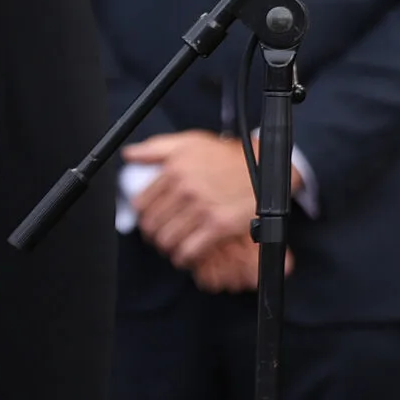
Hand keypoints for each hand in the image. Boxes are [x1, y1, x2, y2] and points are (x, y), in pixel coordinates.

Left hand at [126, 131, 278, 269]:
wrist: (269, 168)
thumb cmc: (231, 156)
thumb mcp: (193, 142)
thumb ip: (157, 148)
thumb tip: (130, 154)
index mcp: (175, 169)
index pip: (142, 205)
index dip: (147, 216)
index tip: (156, 219)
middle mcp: (186, 187)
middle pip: (152, 225)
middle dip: (157, 233)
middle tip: (167, 233)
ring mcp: (202, 207)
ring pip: (167, 240)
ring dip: (170, 246)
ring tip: (178, 243)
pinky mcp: (218, 225)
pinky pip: (188, 251)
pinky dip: (184, 257)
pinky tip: (188, 253)